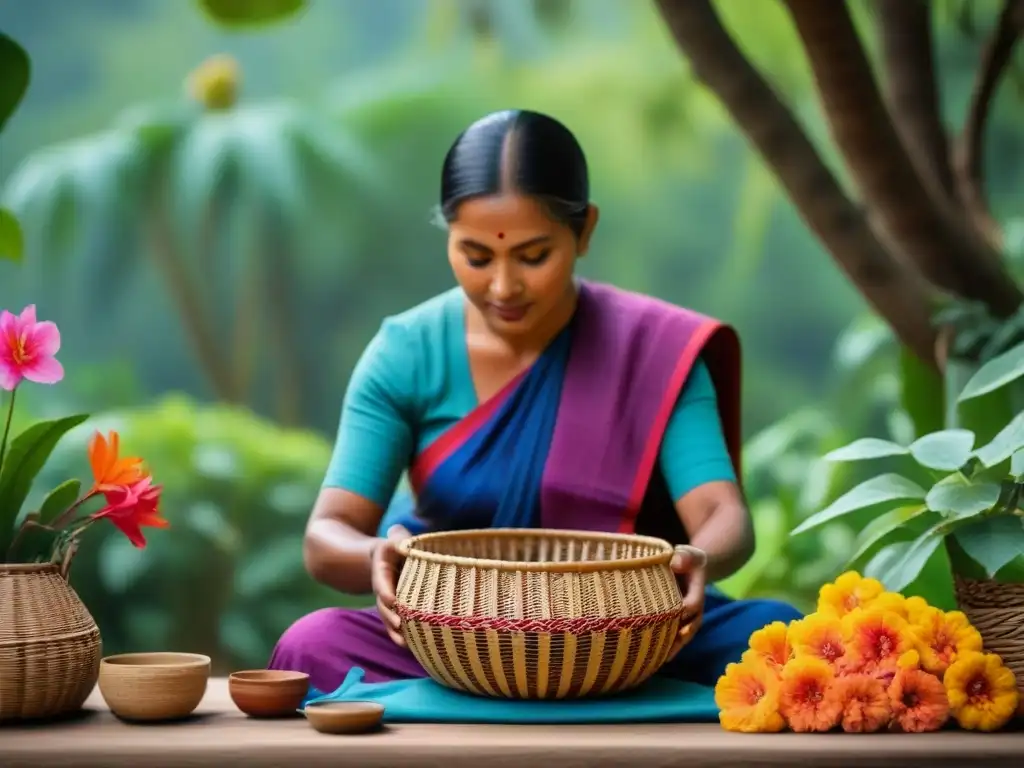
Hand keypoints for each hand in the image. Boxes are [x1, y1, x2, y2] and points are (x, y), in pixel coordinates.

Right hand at [371, 524, 410, 646]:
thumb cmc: (397, 545)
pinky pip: (395, 623)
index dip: (385, 591)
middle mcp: (382, 587)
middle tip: (399, 625)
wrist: (386, 557)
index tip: (392, 600)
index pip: (381, 581)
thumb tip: (403, 538)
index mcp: (381, 569)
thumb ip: (399, 538)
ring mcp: (388, 600)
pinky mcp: (395, 609)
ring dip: (394, 631)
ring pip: (388, 617)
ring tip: (404, 644)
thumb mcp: (396, 538)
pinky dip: (400, 635)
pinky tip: (409, 648)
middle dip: (389, 615)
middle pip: (383, 604)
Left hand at [666, 544, 706, 659]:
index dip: (680, 611)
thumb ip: (683, 556)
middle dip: (677, 638)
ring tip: (658, 659)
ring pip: (683, 636)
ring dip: (673, 647)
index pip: (691, 605)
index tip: (664, 616)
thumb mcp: (687, 553)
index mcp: (697, 592)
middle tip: (663, 650)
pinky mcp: (680, 622)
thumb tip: (675, 564)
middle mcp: (695, 609)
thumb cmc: (686, 559)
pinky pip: (676, 636)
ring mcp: (688, 618)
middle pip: (689, 627)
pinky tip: (654, 657)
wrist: (691, 567)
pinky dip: (667, 647)